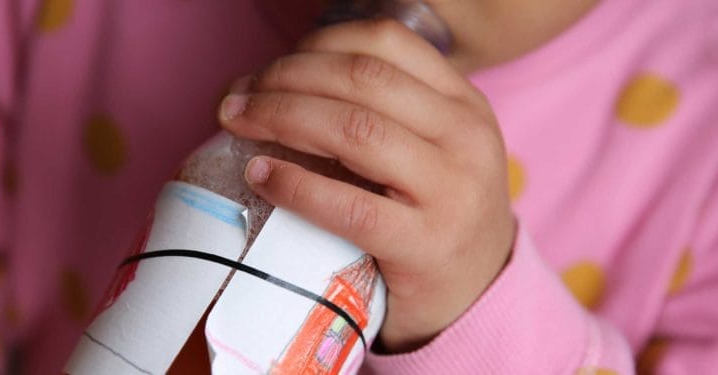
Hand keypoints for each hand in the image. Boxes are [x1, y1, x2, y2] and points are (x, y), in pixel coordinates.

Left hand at [218, 19, 515, 352]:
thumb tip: (277, 83)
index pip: (386, 42)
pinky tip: (261, 176)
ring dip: (281, 116)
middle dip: (286, 77)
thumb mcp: (434, 149)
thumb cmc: (436, 217)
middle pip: (361, 78)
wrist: (479, 297)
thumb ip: (384, 113)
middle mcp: (465, 137)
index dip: (318, 43)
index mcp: (464, 103)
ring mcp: (451, 192)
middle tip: (239, 97)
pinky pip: (348, 206)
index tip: (274, 66)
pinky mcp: (426, 245)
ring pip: (354, 129)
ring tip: (238, 124)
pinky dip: (295, 184)